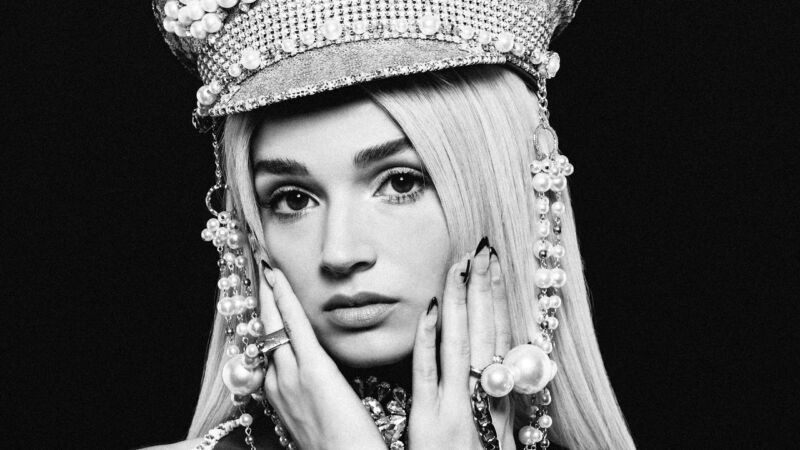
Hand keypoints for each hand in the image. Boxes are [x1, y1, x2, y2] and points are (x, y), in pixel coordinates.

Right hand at [258, 266, 385, 449]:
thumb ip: (311, 393)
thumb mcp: (315, 418)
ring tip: (266, 267)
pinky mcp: (314, 372)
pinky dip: (285, 300)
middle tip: (257, 270)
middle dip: (259, 301)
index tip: (262, 298)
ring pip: (273, 326)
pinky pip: (295, 327)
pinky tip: (279, 279)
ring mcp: (292, 378)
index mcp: (278, 395)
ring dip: (269, 295)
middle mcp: (277, 384)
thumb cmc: (339, 447)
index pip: (264, 348)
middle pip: (262, 332)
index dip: (261, 321)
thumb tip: (317, 376)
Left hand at [408, 242, 515, 449]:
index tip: (493, 268)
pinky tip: (430, 308)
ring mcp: (457, 412)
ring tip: (461, 265)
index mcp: (501, 405)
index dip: (497, 302)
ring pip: (462, 346)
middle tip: (481, 251)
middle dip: (484, 291)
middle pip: (486, 335)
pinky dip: (430, 340)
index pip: (501, 340)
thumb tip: (502, 377)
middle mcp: (485, 403)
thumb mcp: (497, 440)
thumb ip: (499, 408)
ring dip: (462, 302)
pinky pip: (429, 375)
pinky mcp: (429, 425)